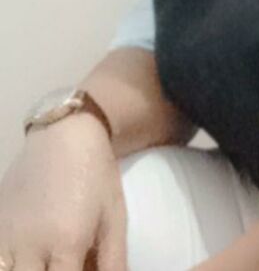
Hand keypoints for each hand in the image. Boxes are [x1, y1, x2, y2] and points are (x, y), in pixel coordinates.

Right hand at [0, 114, 126, 269]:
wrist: (65, 134)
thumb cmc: (97, 175)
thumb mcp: (114, 218)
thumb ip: (113, 262)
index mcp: (66, 243)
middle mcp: (30, 246)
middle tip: (62, 266)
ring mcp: (5, 237)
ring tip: (44, 261)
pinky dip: (7, 262)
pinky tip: (26, 258)